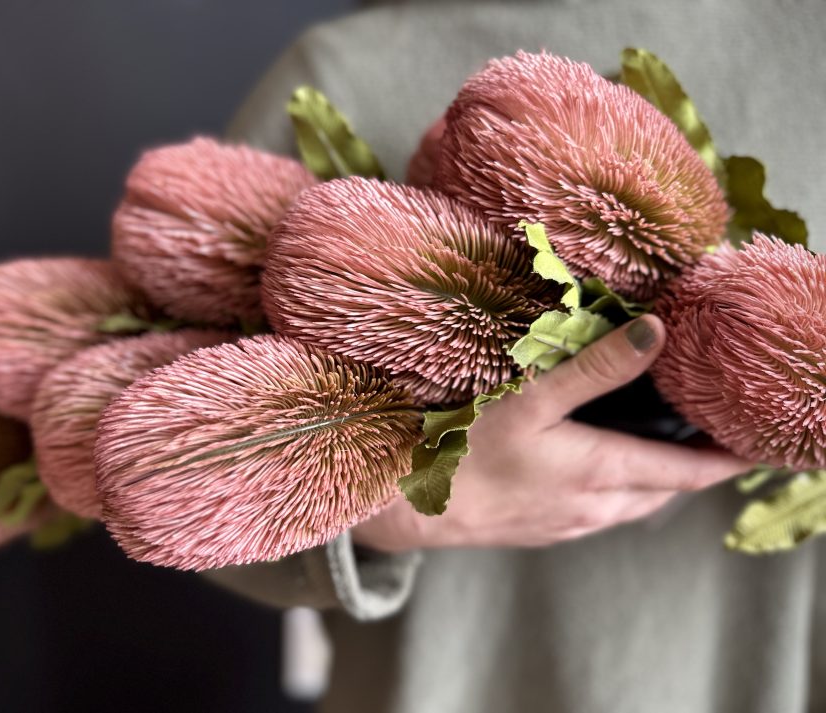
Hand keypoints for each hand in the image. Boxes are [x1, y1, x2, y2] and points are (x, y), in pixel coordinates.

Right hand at [352, 315, 752, 552]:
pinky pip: (604, 510)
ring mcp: (572, 523)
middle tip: (711, 429)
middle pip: (668, 488)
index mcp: (603, 472)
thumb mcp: (530, 400)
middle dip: (696, 463)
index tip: (758, 443)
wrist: (412, 507)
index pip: (690, 470)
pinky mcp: (547, 530)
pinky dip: (623, 488)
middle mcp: (598, 506)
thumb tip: (657, 332)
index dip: (728, 456)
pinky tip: (602, 467)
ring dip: (658, 476)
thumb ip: (595, 367)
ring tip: (666, 443)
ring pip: (636, 501)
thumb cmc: (465, 450)